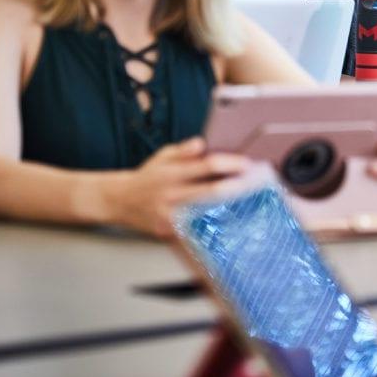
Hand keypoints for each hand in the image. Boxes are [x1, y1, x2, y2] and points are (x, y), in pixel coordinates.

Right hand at [113, 137, 250, 237]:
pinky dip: (214, 225)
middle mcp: (172, 195)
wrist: (120, 201)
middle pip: (211, 192)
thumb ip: (183, 150)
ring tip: (250, 202)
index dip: (230, 164)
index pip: (207, 166)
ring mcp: (170, 216)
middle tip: (256, 185)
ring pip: (207, 214)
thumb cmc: (148, 176)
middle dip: (237, 188)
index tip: (247, 164)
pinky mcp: (169, 232)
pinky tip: (231, 222)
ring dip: (231, 208)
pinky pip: (197, 229)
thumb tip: (202, 144)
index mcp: (172, 172)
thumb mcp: (163, 156)